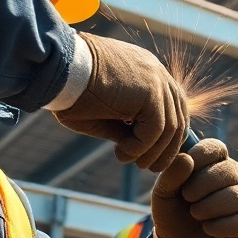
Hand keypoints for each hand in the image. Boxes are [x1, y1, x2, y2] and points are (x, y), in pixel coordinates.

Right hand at [53, 33, 187, 170]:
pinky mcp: (151, 92)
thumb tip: (139, 148)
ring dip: (152, 151)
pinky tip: (122, 152)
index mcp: (148, 73)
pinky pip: (156, 129)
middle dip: (166, 148)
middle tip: (149, 167)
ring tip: (132, 161)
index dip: (166, 134)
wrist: (59, 70)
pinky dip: (141, 147)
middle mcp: (157, 73)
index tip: (151, 153)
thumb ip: (125, 126)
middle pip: (178, 117)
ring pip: (170, 127)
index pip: (172, 106)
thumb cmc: (71, 90)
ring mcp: (157, 80)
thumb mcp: (104, 114)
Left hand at [151, 138, 237, 237]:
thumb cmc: (175, 218)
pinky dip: (223, 226)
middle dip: (203, 186)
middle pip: (230, 169)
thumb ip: (170, 176)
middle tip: (188, 200)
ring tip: (197, 216)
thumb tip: (186, 159)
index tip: (183, 179)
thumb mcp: (163, 197)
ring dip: (211, 207)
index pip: (216, 148)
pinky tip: (209, 230)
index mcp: (216, 165)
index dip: (199, 159)